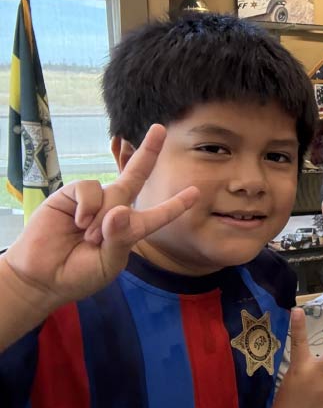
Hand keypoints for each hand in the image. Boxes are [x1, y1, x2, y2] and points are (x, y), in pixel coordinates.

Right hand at [2, 124, 198, 310]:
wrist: (42, 277)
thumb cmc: (79, 274)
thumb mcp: (109, 262)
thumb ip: (119, 238)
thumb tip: (121, 210)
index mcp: (131, 230)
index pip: (158, 215)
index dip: (176, 204)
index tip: (195, 192)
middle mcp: (115, 210)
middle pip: (136, 176)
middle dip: (149, 152)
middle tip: (160, 129)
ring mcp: (94, 201)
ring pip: (113, 191)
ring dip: (104, 216)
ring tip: (89, 236)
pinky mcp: (71, 195)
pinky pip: (90, 188)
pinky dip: (88, 206)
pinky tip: (79, 222)